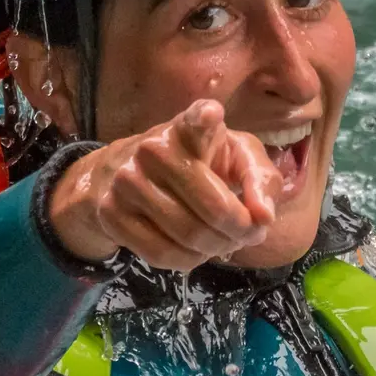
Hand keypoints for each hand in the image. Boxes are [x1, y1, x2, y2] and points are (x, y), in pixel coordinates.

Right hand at [48, 99, 280, 270]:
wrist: (123, 173)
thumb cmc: (195, 162)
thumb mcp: (233, 157)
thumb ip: (260, 180)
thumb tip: (264, 218)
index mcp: (188, 129)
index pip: (193, 119)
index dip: (204, 117)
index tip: (211, 114)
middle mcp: (153, 149)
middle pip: (215, 208)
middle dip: (242, 230)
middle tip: (249, 234)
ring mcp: (127, 181)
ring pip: (188, 236)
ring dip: (217, 248)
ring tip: (225, 242)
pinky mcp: (111, 213)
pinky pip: (161, 254)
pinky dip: (188, 260)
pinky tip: (195, 250)